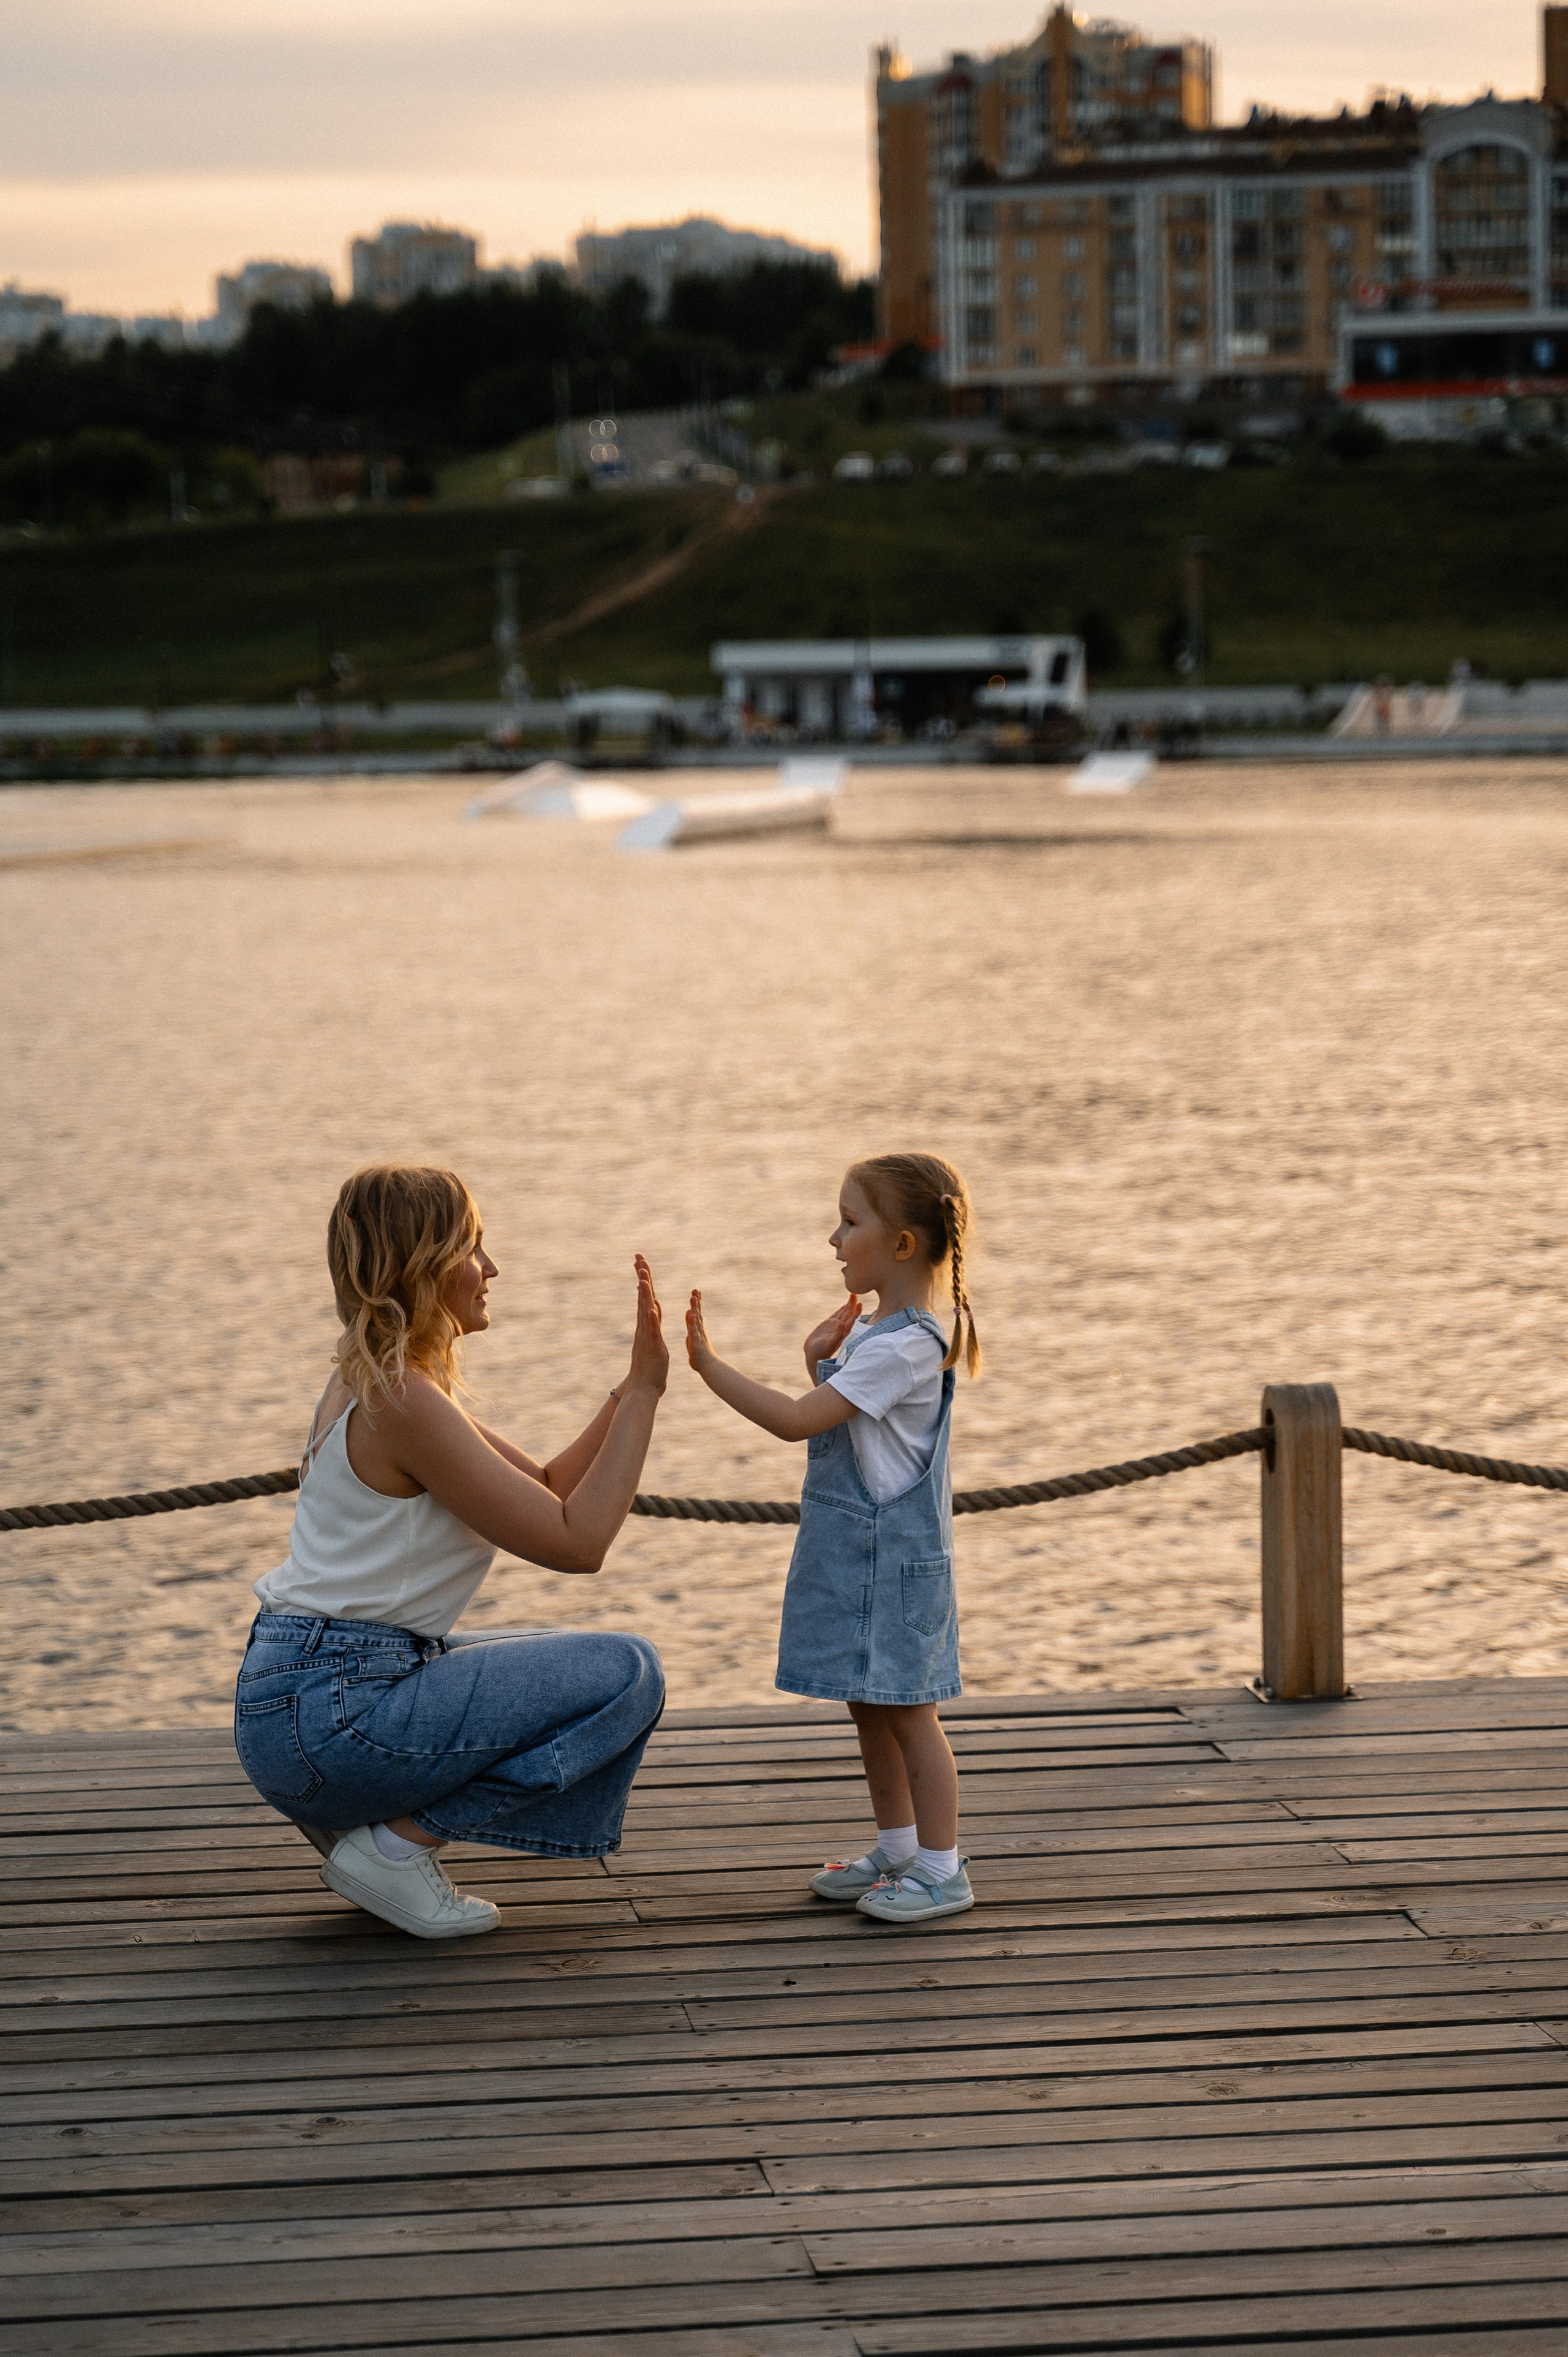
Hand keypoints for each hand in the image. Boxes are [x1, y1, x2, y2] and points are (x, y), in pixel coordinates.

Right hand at [624, 1255, 667, 1397]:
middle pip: (644, 1297)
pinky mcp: (653, 1347)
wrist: (642, 1389)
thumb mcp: (654, 1340)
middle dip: (642, 1277)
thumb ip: (653, 1324)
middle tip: (639, 1258)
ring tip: (643, 1277)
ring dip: (645, 1294)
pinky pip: (652, 1331)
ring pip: (645, 1311)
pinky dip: (652, 1319)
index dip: (645, 1280)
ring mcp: (647, 1337)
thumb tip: (653, 1309)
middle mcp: (644, 1328)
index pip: (646, 1297)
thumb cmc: (649, 1368)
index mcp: (647, 1325)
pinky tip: (652, 1307)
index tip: (642, 1263)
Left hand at [685, 1287, 714, 1373]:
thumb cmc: (700, 1354)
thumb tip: (689, 1311)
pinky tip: (691, 1315)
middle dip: (696, 1301)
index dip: (696, 1301)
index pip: (696, 1312)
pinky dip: (692, 1323)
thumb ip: (691, 1323)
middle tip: (695, 1290)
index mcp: (697, 1328)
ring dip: (695, 1308)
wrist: (708, 1367)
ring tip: (693, 1298)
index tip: (695, 1290)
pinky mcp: (696, 1343)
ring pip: (696, 1320)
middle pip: (698, 1313)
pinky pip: (693, 1331)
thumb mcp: (693, 1335)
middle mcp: (699, 1330)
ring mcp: (698, 1336)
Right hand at [804, 1295, 860, 1368]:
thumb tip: (842, 1324)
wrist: (814, 1355)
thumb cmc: (822, 1352)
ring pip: (844, 1313)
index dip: (856, 1312)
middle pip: (849, 1314)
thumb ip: (837, 1335)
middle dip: (853, 1305)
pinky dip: (841, 1310)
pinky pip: (836, 1315)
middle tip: (855, 1294)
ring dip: (848, 1305)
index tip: (860, 1304)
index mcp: (844, 1333)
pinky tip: (844, 1306)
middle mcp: (841, 1329)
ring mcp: (835, 1326)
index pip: (852, 1320)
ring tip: (853, 1295)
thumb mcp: (829, 1344)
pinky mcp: (828, 1326)